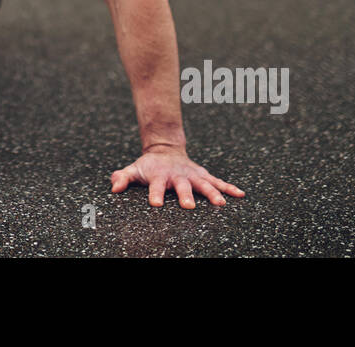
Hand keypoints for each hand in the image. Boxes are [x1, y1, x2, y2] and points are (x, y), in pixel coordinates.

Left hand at [110, 145, 243, 207]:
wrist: (165, 149)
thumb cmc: (148, 166)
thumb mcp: (133, 169)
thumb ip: (122, 178)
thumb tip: (114, 188)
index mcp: (159, 176)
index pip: (156, 186)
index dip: (155, 194)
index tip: (156, 204)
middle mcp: (177, 176)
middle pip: (182, 186)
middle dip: (185, 195)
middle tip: (188, 206)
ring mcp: (192, 175)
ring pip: (203, 184)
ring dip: (212, 193)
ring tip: (221, 204)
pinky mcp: (203, 175)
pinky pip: (218, 182)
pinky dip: (229, 188)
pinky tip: (240, 195)